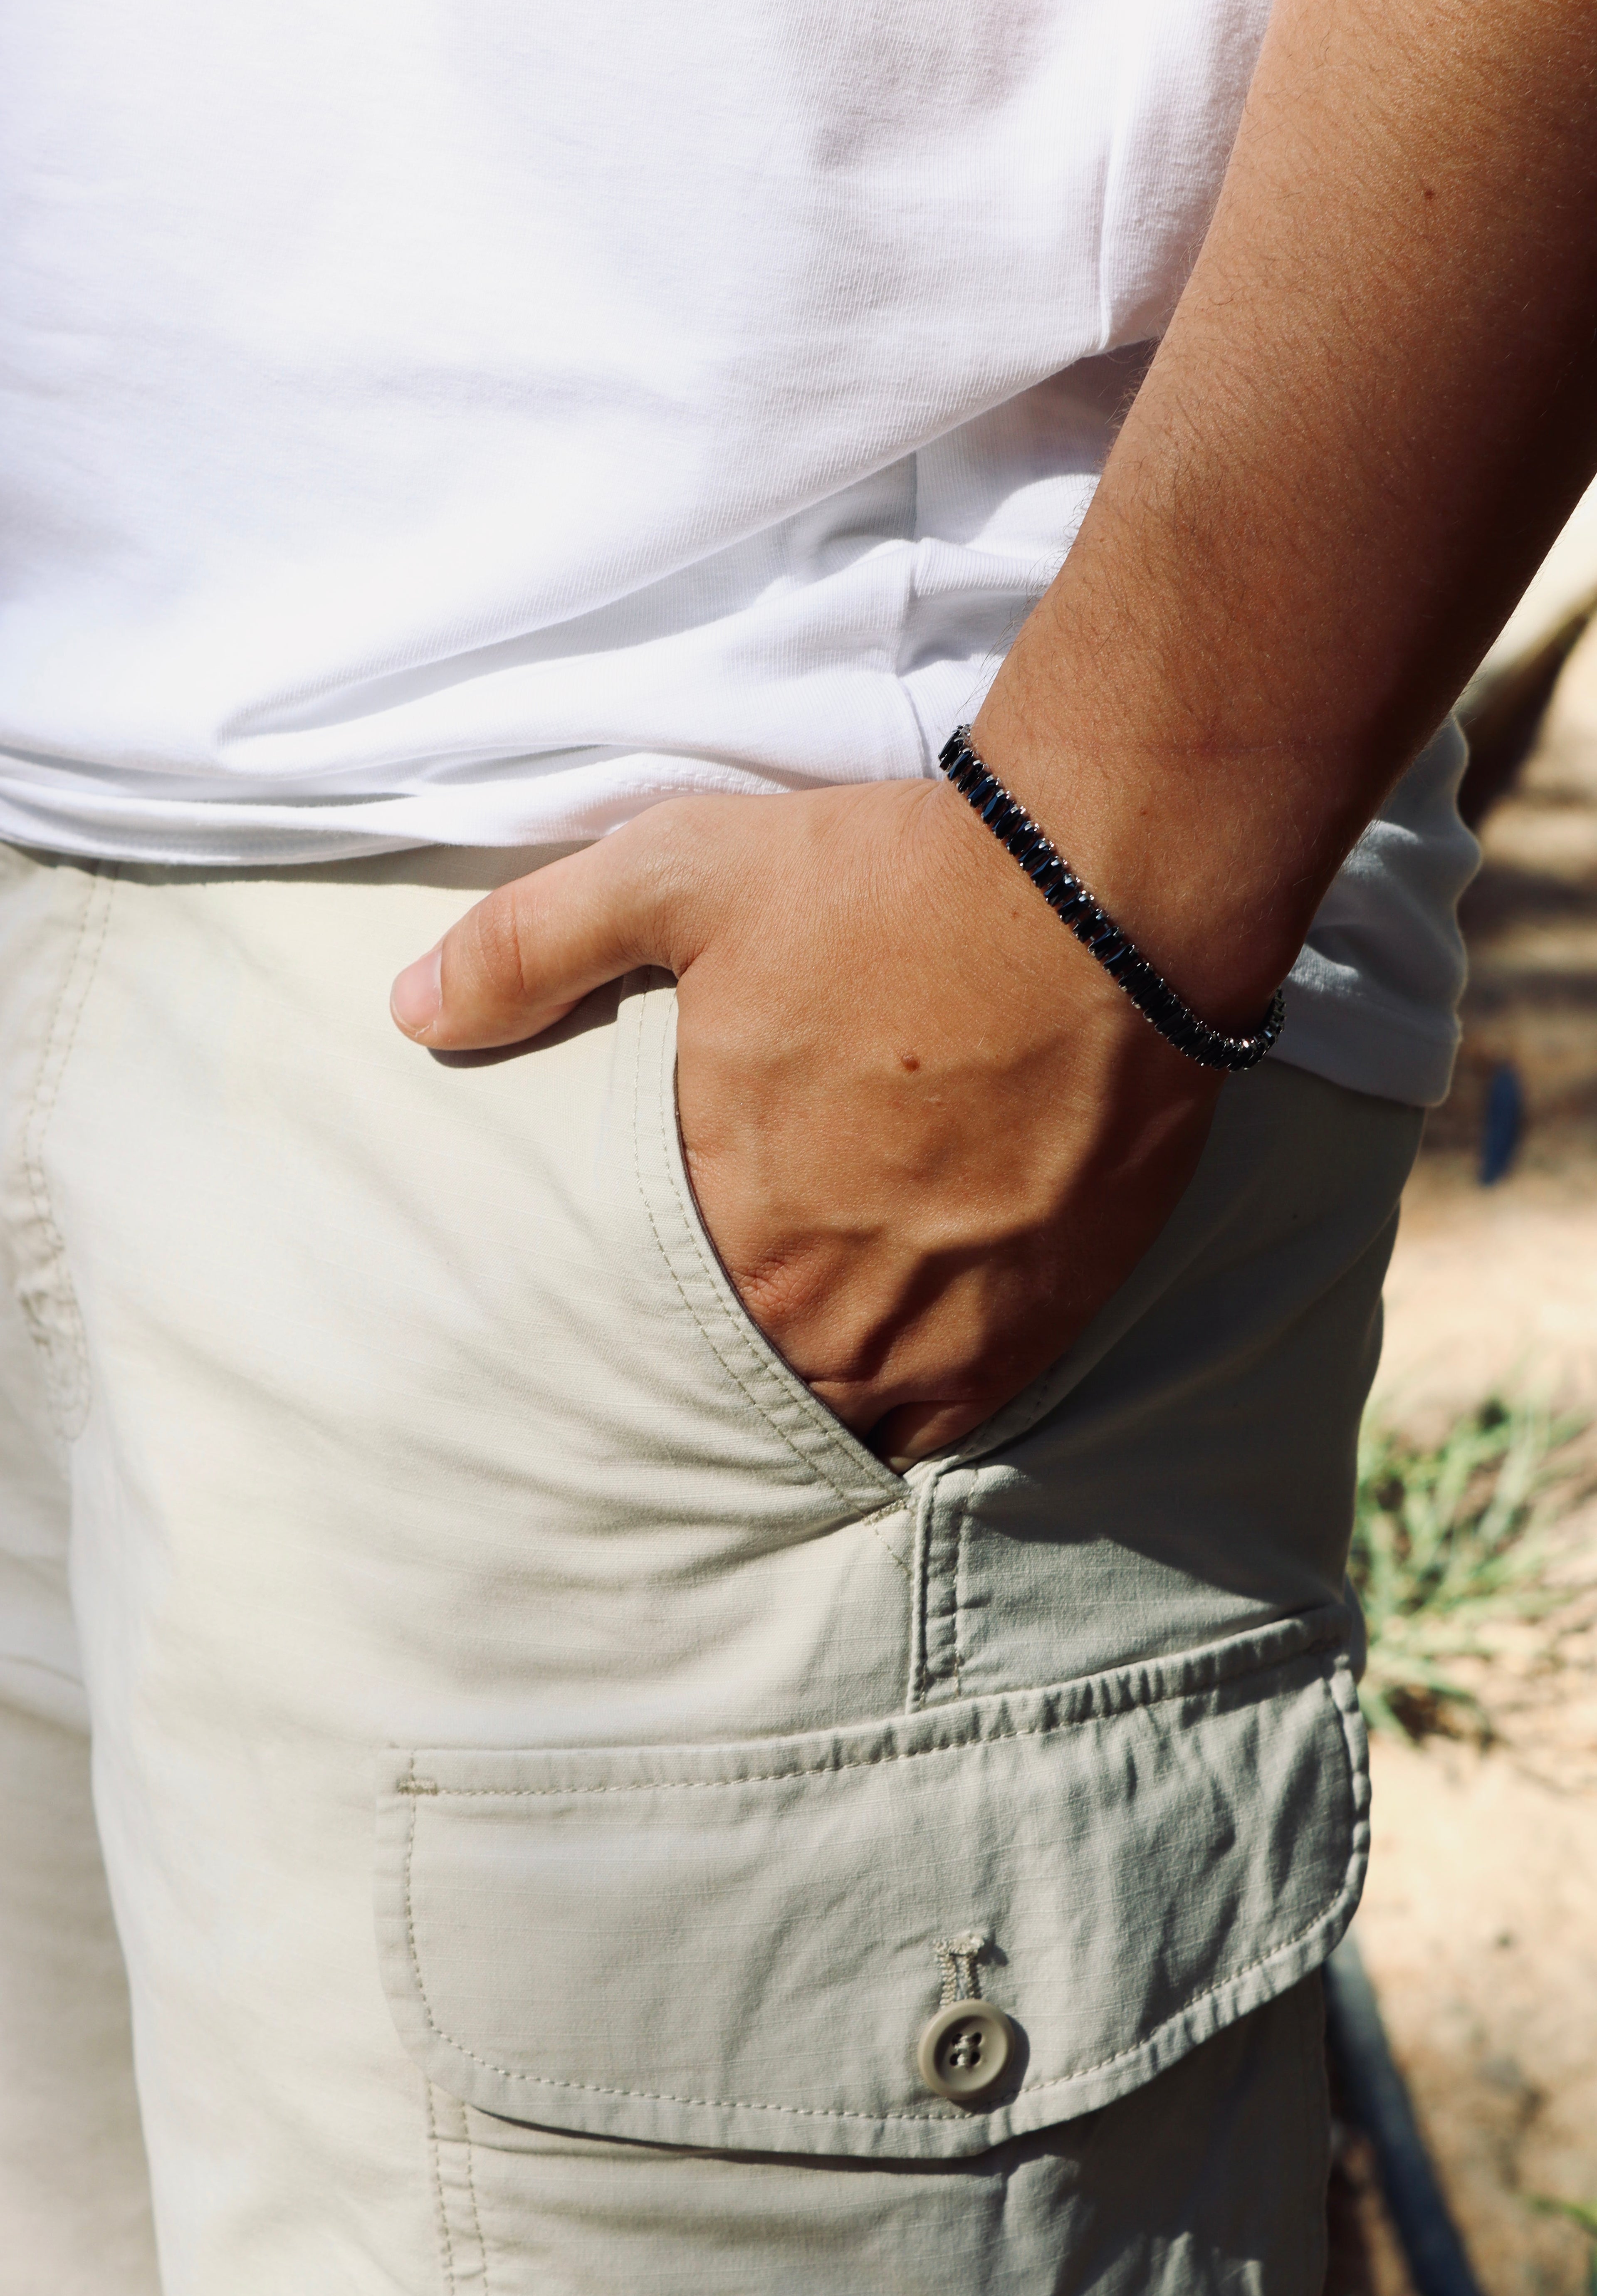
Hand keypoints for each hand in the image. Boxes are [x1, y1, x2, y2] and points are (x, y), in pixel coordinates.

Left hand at [390, 777, 1225, 1465]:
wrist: (1103, 892)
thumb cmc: (891, 883)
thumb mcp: (678, 874)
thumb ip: (531, 944)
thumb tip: (411, 1011)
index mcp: (728, 1213)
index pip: (643, 1321)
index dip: (630, 1315)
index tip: (625, 1301)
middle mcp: (828, 1300)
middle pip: (744, 1377)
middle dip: (719, 1358)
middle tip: (707, 1335)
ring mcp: (942, 1323)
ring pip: (843, 1410)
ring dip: (812, 1389)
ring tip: (794, 1359)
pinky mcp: (1041, 1319)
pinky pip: (950, 1421)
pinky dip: (913, 1411)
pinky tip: (894, 1379)